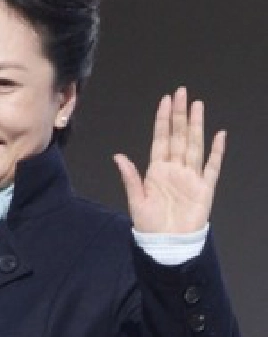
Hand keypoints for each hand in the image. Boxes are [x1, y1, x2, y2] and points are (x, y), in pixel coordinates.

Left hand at [113, 87, 225, 233]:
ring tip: (198, 106)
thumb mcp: (136, 200)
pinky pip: (212, 166)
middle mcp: (175, 169)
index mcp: (157, 170)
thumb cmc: (150, 224)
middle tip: (182, 93)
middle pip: (179, 136)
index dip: (163, 120)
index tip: (166, 101)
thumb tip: (118, 156)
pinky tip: (219, 135)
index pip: (161, 138)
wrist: (168, 243)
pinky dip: (217, 151)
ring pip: (194, 145)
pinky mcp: (205, 188)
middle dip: (180, 114)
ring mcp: (191, 176)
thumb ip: (130, 177)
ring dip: (196, 126)